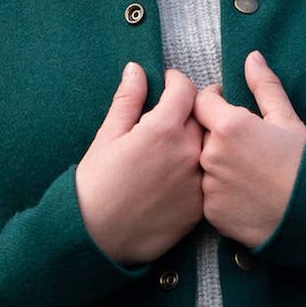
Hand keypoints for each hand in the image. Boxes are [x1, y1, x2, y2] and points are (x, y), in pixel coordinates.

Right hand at [74, 65, 205, 267]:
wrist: (98, 237)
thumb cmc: (96, 184)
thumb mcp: (107, 135)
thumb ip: (128, 99)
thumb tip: (137, 69)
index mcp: (163, 128)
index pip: (186, 89)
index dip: (176, 81)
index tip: (168, 83)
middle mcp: (188, 151)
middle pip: (202, 115)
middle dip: (189, 108)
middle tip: (172, 113)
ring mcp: (198, 180)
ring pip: (208, 146)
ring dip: (198, 138)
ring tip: (176, 144)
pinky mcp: (200, 205)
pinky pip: (208, 175)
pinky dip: (198, 167)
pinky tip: (178, 173)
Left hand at [191, 49, 305, 249]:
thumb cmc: (305, 163)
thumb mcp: (288, 119)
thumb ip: (264, 86)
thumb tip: (252, 57)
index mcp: (229, 126)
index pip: (201, 102)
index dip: (215, 101)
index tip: (228, 106)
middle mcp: (212, 156)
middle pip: (202, 136)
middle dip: (218, 135)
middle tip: (247, 145)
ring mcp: (209, 187)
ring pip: (205, 167)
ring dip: (219, 165)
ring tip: (249, 172)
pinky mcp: (212, 214)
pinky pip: (209, 196)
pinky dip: (222, 193)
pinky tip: (247, 194)